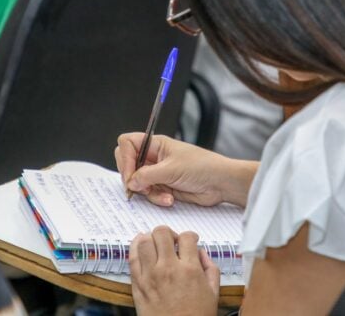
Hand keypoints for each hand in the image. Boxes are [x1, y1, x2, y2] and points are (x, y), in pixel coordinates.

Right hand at [115, 133, 255, 206]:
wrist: (220, 183)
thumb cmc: (202, 167)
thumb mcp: (171, 169)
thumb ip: (146, 175)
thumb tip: (130, 182)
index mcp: (156, 144)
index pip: (127, 144)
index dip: (124, 158)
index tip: (130, 173)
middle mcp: (154, 157)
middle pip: (128, 164)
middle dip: (132, 178)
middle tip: (139, 186)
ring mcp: (158, 173)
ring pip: (138, 183)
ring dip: (149, 192)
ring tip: (165, 195)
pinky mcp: (164, 187)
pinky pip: (150, 194)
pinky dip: (157, 198)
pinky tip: (170, 199)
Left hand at [130, 226, 219, 315]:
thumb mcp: (213, 293)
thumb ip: (210, 268)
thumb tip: (201, 253)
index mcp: (190, 270)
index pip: (187, 237)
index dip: (191, 236)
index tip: (191, 241)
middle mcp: (168, 268)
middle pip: (162, 233)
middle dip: (169, 233)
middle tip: (173, 241)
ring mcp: (150, 275)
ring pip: (144, 241)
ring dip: (151, 238)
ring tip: (157, 244)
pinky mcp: (138, 284)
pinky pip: (132, 258)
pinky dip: (135, 246)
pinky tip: (141, 244)